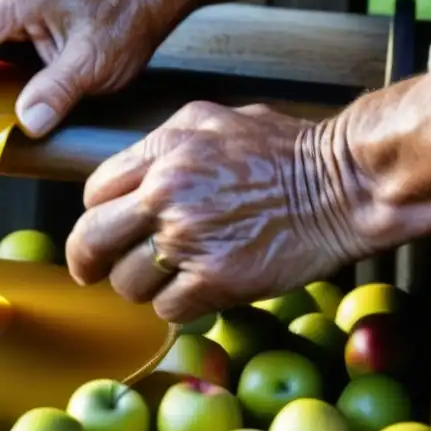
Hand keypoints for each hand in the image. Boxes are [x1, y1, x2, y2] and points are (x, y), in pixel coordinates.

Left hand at [65, 101, 369, 322]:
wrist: (343, 184)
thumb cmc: (286, 152)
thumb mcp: (211, 122)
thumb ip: (162, 144)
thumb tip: (130, 173)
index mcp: (161, 154)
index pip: (94, 193)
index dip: (97, 215)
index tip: (103, 228)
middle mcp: (165, 195)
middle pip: (91, 240)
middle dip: (87, 260)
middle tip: (91, 272)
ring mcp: (188, 240)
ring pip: (127, 283)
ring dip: (143, 285)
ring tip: (173, 274)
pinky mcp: (216, 280)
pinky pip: (167, 308)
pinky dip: (178, 305)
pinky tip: (199, 289)